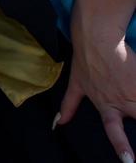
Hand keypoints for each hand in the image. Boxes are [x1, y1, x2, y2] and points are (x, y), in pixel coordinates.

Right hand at [58, 0, 135, 161]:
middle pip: (134, 120)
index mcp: (134, 98)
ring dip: (119, 142)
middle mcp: (118, 102)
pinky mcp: (81, 85)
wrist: (97, 36)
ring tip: (126, 159)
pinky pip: (71, 101)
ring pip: (110, 123)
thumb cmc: (123, 52)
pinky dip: (65, 113)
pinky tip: (59, 125)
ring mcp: (98, 96)